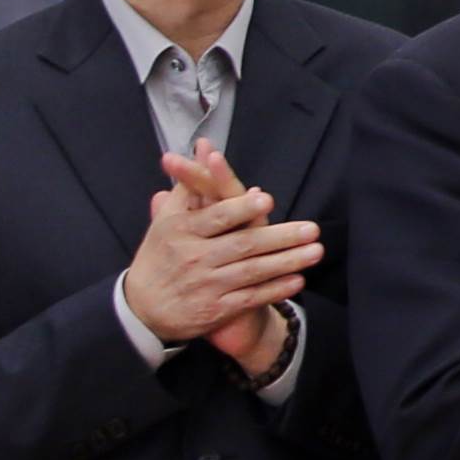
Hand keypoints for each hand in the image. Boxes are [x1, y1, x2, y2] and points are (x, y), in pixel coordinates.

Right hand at [125, 139, 322, 369]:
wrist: (144, 309)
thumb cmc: (160, 256)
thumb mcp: (165, 219)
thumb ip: (188, 185)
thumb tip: (205, 150)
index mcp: (182, 231)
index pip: (216, 217)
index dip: (241, 209)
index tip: (267, 200)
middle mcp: (195, 257)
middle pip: (243, 244)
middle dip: (280, 236)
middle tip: (311, 228)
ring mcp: (207, 285)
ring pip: (253, 271)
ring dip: (287, 261)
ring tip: (315, 251)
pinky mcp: (216, 309)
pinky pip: (250, 297)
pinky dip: (275, 289)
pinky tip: (297, 279)